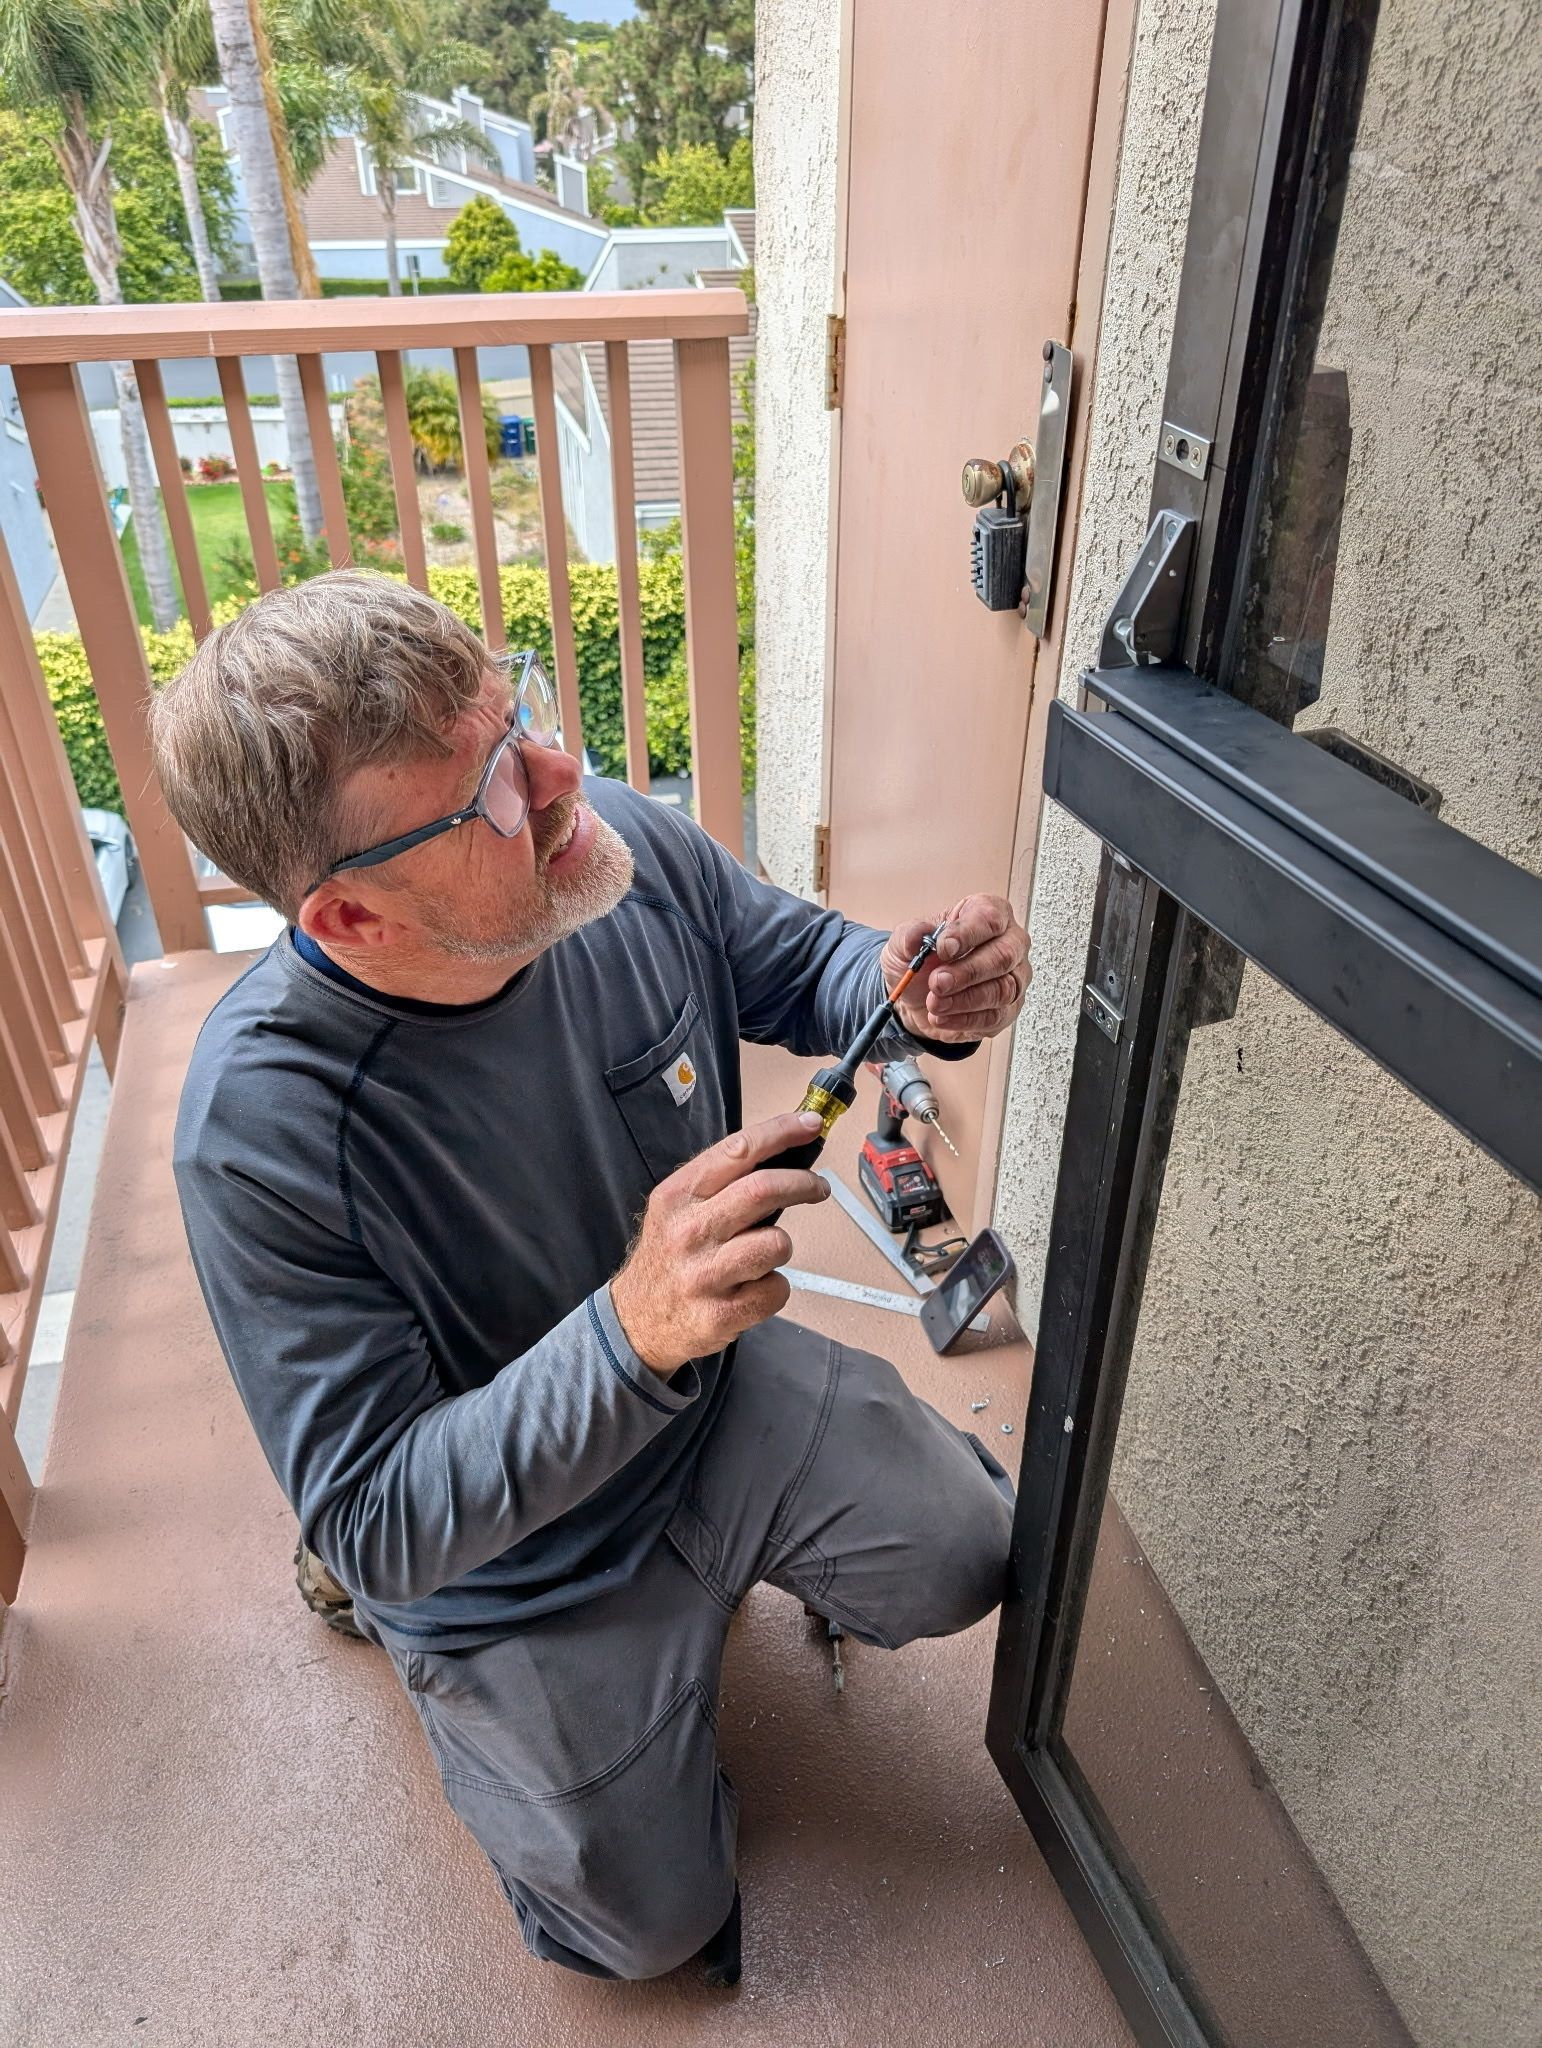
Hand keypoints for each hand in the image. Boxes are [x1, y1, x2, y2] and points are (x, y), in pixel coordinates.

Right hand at [609, 1112, 831, 1374]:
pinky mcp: (722, 1314)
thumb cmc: (668, 1257)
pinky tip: (753, 1287)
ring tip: (763, 1252)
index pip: (738, 1150)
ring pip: (777, 1243)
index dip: (782, 1133)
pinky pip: (777, 1289)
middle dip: (802, 1183)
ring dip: (781, 1244)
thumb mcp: (676, 1208)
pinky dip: (774, 1287)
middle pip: (763, 1190)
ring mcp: (705, 1275)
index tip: (812, 1125)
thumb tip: (782, 1155)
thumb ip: (721, 1182)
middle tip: (816, 1187)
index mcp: (678, 1196)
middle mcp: (688, 1232)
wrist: (636, 1320)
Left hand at [880, 893, 1031, 1043]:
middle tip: (937, 982)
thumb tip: (916, 936)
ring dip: (965, 1000)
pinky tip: (942, 1017)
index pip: (990, 918)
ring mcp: (1014, 977)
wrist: (916, 997)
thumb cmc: (921, 961)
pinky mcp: (1009, 1008)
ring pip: (1003, 989)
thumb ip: (909, 935)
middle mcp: (1009, 942)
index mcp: (986, 913)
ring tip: (934, 1003)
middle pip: (1004, 956)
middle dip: (967, 972)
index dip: (967, 934)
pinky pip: (995, 1016)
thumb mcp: (904, 943)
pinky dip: (965, 1019)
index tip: (943, 948)